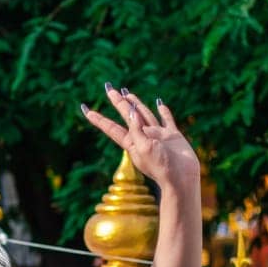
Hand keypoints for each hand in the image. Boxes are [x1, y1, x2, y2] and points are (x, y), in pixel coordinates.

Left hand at [81, 89, 199, 190]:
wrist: (181, 178)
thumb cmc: (161, 166)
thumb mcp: (144, 148)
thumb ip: (136, 130)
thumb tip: (129, 111)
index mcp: (132, 143)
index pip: (111, 128)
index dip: (99, 119)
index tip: (86, 110)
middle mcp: (143, 137)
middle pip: (127, 115)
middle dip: (118, 102)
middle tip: (109, 88)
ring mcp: (158, 135)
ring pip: (144, 114)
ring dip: (136, 103)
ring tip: (127, 93)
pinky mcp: (172, 135)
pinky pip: (166, 119)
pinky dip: (163, 111)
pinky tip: (159, 103)